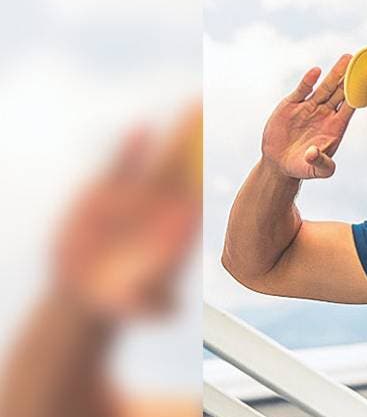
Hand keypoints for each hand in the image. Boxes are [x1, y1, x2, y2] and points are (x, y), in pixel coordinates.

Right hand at [52, 104, 202, 319]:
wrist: (87, 289)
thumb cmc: (118, 301)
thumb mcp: (136, 307)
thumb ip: (151, 305)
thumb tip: (168, 310)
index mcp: (175, 230)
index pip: (197, 198)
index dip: (211, 176)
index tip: (228, 156)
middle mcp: (160, 209)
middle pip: (185, 167)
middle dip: (200, 139)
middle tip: (219, 113)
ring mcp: (135, 198)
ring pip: (159, 160)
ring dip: (175, 135)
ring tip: (191, 106)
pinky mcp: (104, 194)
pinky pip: (122, 167)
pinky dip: (131, 149)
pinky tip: (142, 128)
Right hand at [261, 54, 355, 179]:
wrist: (280, 163)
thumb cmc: (303, 167)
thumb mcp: (316, 171)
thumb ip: (321, 164)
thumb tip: (312, 153)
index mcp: (335, 128)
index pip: (350, 108)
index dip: (357, 95)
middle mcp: (325, 115)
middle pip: (340, 93)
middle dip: (349, 78)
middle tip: (359, 61)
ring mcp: (309, 108)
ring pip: (325, 88)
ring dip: (335, 74)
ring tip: (346, 58)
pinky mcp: (292, 105)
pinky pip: (302, 90)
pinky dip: (308, 81)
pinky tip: (316, 71)